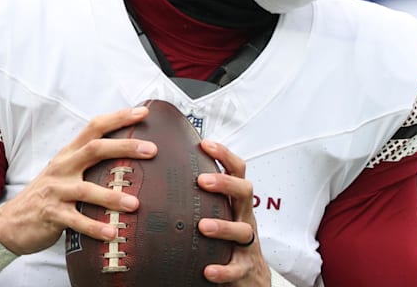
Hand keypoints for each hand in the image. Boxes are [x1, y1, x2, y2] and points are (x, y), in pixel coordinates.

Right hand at [0, 106, 157, 254]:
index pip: (94, 127)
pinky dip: (94, 227)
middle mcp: (63, 167)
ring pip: (86, 189)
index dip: (118, 117)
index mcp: (69, 153)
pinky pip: (76, 220)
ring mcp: (56, 190)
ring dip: (112, 196)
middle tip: (152, 150)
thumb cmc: (49, 195)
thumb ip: (90, 163)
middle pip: (95, 149)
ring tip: (135, 204)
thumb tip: (129, 158)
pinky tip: (112, 233)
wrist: (12, 222)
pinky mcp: (52, 214)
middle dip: (125, 147)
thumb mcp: (65, 172)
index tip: (143, 113)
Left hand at [196, 139, 269, 285]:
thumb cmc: (228, 239)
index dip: (224, 155)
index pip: (236, 171)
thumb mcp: (220, 213)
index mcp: (236, 203)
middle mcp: (244, 218)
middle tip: (201, 180)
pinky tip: (208, 270)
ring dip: (223, 227)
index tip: (205, 144)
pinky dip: (223, 269)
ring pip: (242, 230)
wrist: (250, 276)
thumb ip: (202, 196)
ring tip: (203, 226)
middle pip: (244, 192)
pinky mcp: (244, 268)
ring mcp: (246, 243)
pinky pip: (236, 269)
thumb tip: (166, 173)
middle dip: (225, 183)